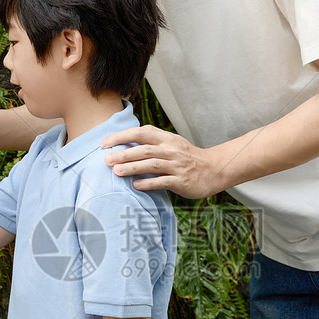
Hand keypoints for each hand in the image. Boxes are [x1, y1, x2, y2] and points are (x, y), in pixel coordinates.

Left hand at [100, 125, 222, 197]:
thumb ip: (152, 140)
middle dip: (123, 153)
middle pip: (144, 149)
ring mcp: (177, 166)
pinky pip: (163, 181)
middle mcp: (171, 150)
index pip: (141, 132)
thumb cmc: (187, 157)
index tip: (104, 143)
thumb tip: (126, 140)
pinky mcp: (181, 181)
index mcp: (166, 139)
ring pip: (152, 164)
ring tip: (116, 171)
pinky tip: (136, 186)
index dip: (121, 136)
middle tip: (106, 159)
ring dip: (133, 167)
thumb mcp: (172, 143)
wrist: (214, 169)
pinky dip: (148, 183)